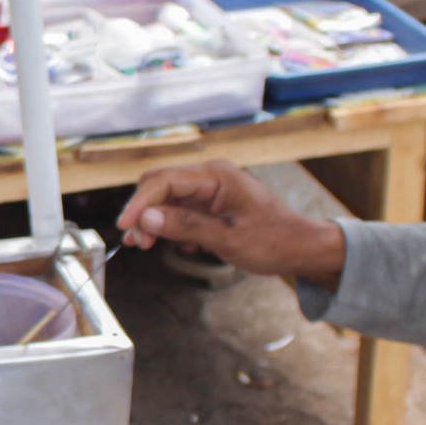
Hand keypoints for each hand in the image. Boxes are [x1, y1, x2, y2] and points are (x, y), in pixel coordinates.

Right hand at [115, 159, 344, 281]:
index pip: (165, 181)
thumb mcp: (229, 238)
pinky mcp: (210, 205)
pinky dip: (168, 226)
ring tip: (144, 244)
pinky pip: (179, 211)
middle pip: (161, 186)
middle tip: (136, 241)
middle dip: (143, 212)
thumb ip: (187, 226)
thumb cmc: (273, 241)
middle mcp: (210, 178)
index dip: (140, 202)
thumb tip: (148, 218)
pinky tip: (169, 243)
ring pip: (167, 200)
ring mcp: (209, 191)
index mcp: (216, 176)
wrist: (300, 248)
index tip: (125, 225)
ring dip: (153, 221)